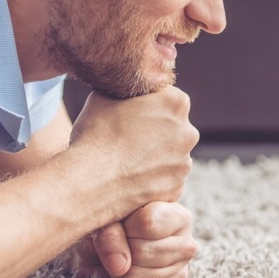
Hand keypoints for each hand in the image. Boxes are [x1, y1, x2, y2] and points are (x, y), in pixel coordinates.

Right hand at [68, 86, 197, 215]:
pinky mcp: (176, 188)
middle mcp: (188, 132)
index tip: (129, 115)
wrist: (90, 181)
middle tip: (126, 140)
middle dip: (155, 132)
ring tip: (126, 162)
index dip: (146, 105)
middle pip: (173, 128)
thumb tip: (123, 89)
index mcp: (176, 102)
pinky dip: (152, 180)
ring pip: (170, 156)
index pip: (166, 97)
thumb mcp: (104, 95)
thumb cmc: (95, 134)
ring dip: (154, 158)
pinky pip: (165, 181)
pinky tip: (130, 180)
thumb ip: (125, 89)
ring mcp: (184, 163)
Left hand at [71, 202, 196, 277]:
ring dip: (118, 269)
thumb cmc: (116, 224)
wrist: (111, 245)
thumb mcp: (109, 219)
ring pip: (138, 275)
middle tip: (117, 244)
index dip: (125, 225)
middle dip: (120, 249)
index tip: (122, 223)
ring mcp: (181, 270)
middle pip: (142, 251)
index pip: (147, 223)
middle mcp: (187, 244)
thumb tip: (119, 266)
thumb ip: (111, 235)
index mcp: (180, 216)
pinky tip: (121, 275)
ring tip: (119, 259)